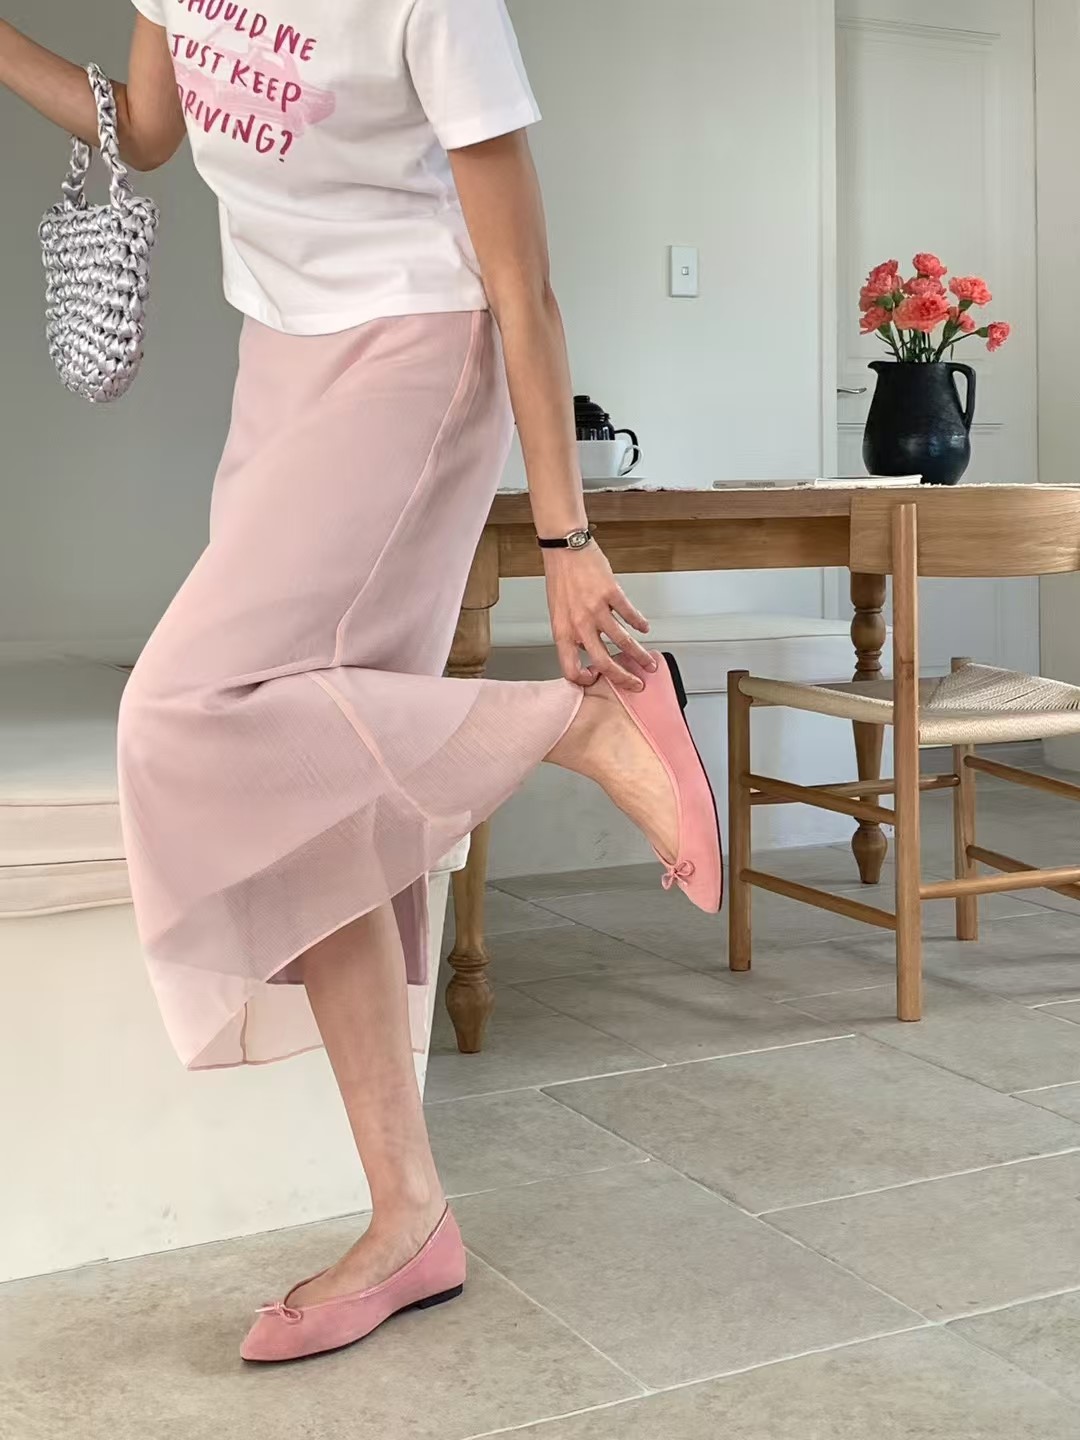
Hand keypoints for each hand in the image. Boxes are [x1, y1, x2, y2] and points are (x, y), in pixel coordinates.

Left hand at [543, 541, 655, 689]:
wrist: (565, 550)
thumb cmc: (560, 580)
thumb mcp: (557, 612)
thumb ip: (571, 633)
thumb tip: (587, 649)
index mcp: (562, 631)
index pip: (570, 668)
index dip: (583, 679)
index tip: (596, 678)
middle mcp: (579, 624)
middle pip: (603, 661)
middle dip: (623, 677)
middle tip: (635, 683)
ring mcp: (596, 609)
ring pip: (622, 641)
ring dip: (639, 655)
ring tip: (648, 662)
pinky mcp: (611, 593)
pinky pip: (629, 615)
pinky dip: (639, 624)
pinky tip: (644, 628)